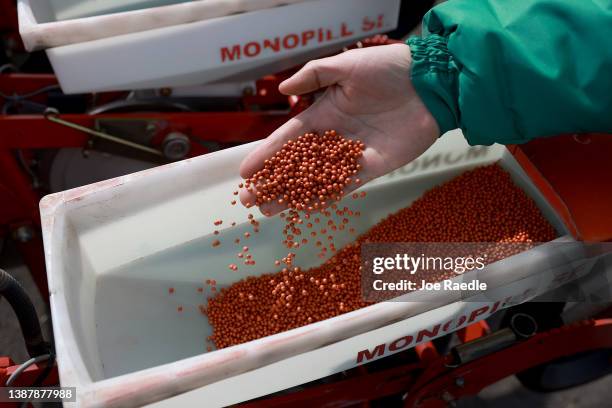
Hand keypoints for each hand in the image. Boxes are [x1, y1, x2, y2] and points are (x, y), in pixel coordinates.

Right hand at [240, 43, 438, 213]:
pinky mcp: (372, 167)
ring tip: (268, 210)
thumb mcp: (346, 65)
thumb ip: (314, 75)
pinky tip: (305, 208)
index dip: (267, 154)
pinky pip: (344, 186)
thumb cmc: (388, 69)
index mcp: (324, 113)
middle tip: (250, 199)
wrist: (430, 84)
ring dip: (293, 195)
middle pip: (296, 164)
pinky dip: (324, 197)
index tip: (246, 171)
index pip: (288, 138)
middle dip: (273, 181)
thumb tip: (283, 89)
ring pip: (316, 179)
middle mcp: (333, 137)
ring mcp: (351, 154)